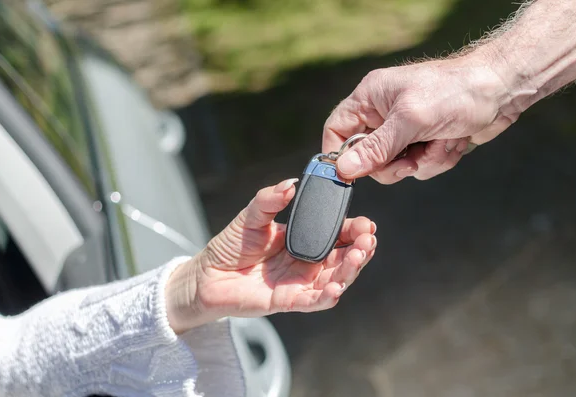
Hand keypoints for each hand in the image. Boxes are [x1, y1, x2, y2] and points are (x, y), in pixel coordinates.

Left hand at [166, 178, 376, 332]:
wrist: (207, 274)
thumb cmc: (231, 245)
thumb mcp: (252, 215)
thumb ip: (270, 199)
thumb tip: (290, 183)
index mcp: (304, 240)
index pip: (337, 235)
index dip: (354, 229)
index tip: (366, 223)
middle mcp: (308, 263)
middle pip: (344, 258)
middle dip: (361, 249)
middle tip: (368, 238)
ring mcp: (300, 283)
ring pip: (336, 280)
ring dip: (351, 270)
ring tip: (360, 255)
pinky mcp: (287, 301)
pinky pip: (312, 301)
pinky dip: (327, 296)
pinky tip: (337, 287)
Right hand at [322, 53, 519, 182]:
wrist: (503, 91)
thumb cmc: (456, 91)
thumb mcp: (410, 120)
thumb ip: (376, 148)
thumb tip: (344, 169)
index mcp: (370, 98)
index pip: (336, 130)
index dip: (340, 154)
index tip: (351, 174)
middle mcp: (384, 114)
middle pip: (367, 157)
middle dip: (394, 164)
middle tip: (411, 158)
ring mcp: (405, 130)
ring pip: (397, 166)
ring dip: (423, 161)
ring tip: (442, 140)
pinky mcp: (425, 142)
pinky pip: (420, 166)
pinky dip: (438, 159)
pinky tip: (453, 141)